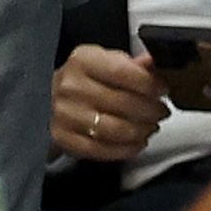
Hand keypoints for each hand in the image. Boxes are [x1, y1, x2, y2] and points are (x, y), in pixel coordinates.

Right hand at [50, 47, 166, 167]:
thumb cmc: (83, 79)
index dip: (149, 84)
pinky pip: (101, 149)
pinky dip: (126, 149)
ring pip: (114, 129)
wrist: (47, 98)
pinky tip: (137, 142)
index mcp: (83, 61)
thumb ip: (132, 64)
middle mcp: (71, 86)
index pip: (122, 72)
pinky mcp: (64, 138)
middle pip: (122, 103)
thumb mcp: (105, 62)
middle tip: (161, 112)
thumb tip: (155, 63)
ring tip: (150, 127)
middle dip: (150, 110)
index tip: (163, 89)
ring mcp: (65, 114)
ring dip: (141, 131)